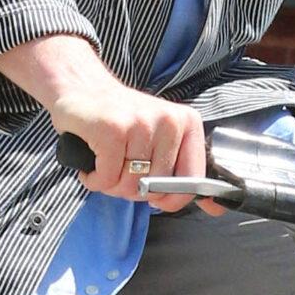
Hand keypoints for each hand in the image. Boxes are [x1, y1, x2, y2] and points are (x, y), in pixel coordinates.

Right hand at [47, 77, 208, 212]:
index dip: (171, 199)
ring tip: (104, 164)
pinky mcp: (113, 129)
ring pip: (130, 186)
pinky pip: (106, 179)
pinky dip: (93, 180)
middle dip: (132, 191)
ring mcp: (141, 123)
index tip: (156, 198)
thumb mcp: (160, 137)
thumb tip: (215, 209)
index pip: (193, 181)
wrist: (80, 86)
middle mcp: (169, 122)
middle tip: (119, 170)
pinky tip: (91, 165)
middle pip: (156, 188)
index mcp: (187, 123)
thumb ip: (183, 171)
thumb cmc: (121, 118)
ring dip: (110, 185)